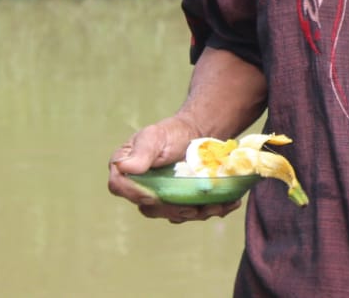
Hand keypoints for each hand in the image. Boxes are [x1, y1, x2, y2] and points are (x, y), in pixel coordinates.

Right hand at [107, 117, 242, 223]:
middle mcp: (140, 190)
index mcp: (126, 172)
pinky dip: (212, 210)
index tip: (153, 196)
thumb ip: (142, 151)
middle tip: (193, 207)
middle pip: (151, 208)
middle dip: (173, 209)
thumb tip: (124, 167)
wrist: (196, 134)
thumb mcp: (154, 136)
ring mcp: (163, 200)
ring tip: (218, 205)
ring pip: (175, 214)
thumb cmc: (170, 133)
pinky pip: (194, 213)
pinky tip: (229, 203)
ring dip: (197, 213)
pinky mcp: (182, 204)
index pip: (119, 186)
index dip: (134, 194)